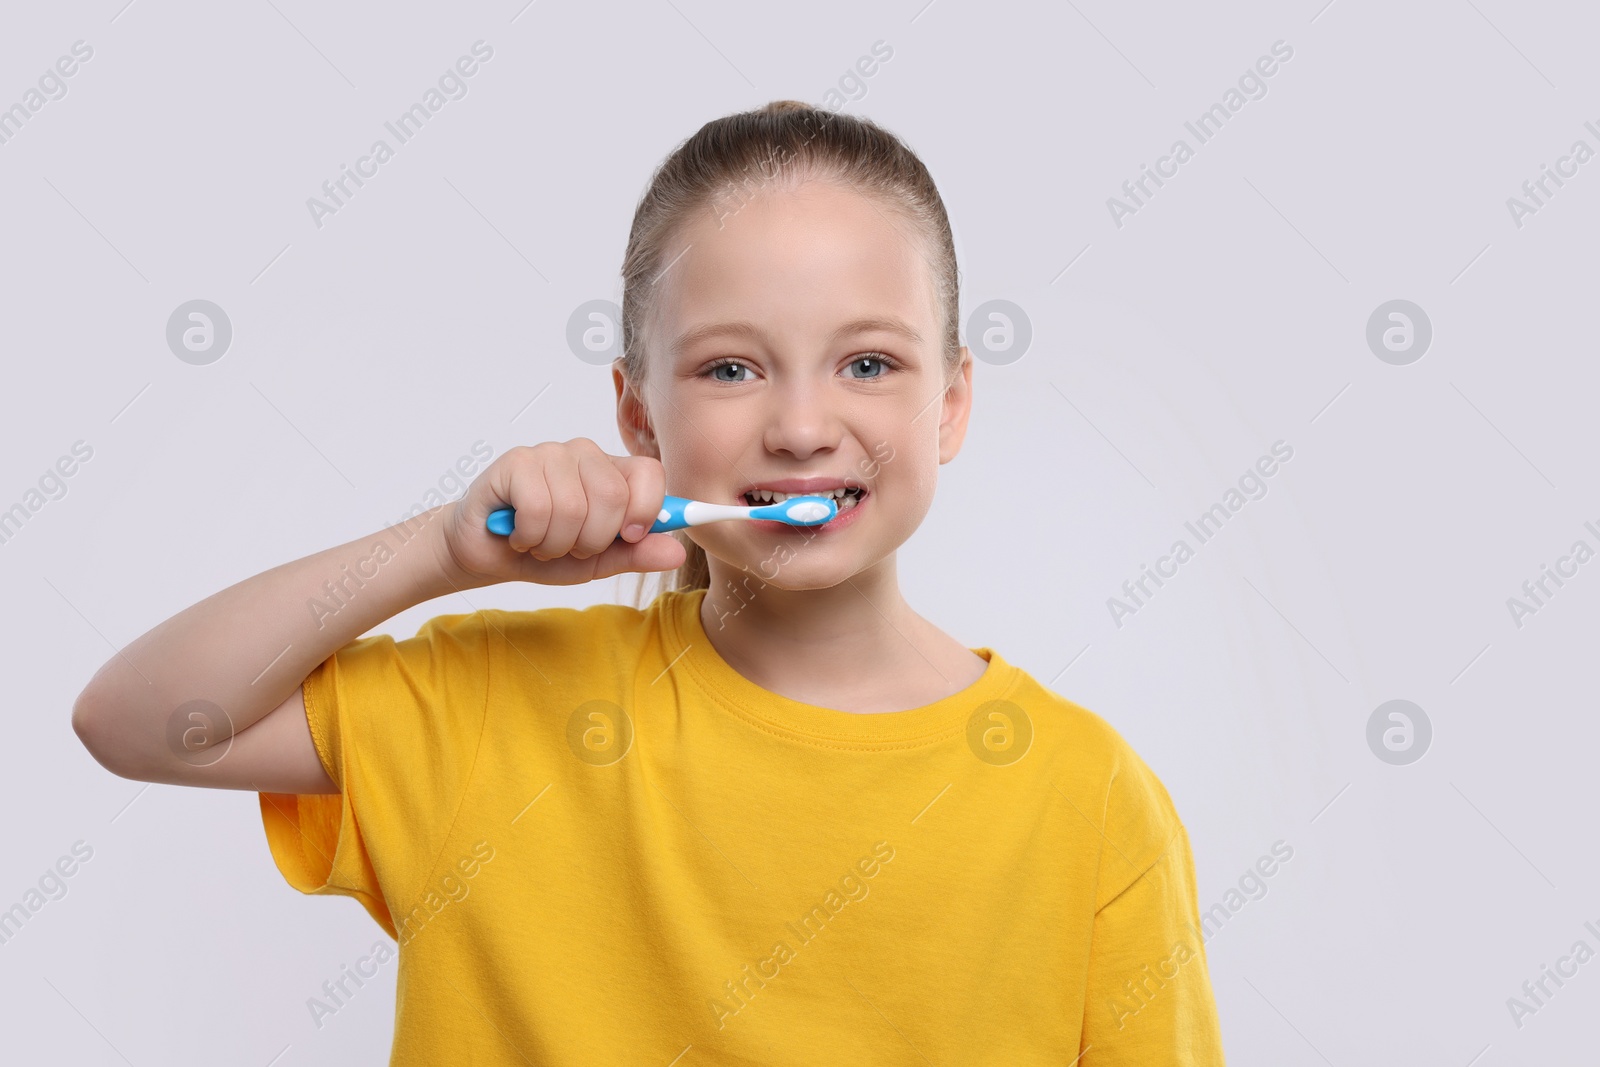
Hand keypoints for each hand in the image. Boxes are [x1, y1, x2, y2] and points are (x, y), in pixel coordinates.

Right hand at [434, 439, 685, 587]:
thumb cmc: (543, 551)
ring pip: (573, 507)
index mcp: (612, 473)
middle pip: (612, 496)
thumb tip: (677, 551)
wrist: (487, 555)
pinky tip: (518, 533)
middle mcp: (585, 455)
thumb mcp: (598, 562)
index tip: (629, 537)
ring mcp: (550, 454)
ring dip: (555, 544)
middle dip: (592, 541)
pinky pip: (538, 507)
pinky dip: (529, 536)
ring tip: (540, 542)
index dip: (646, 511)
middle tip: (570, 547)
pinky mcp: (516, 461)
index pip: (650, 473)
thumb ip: (636, 554)